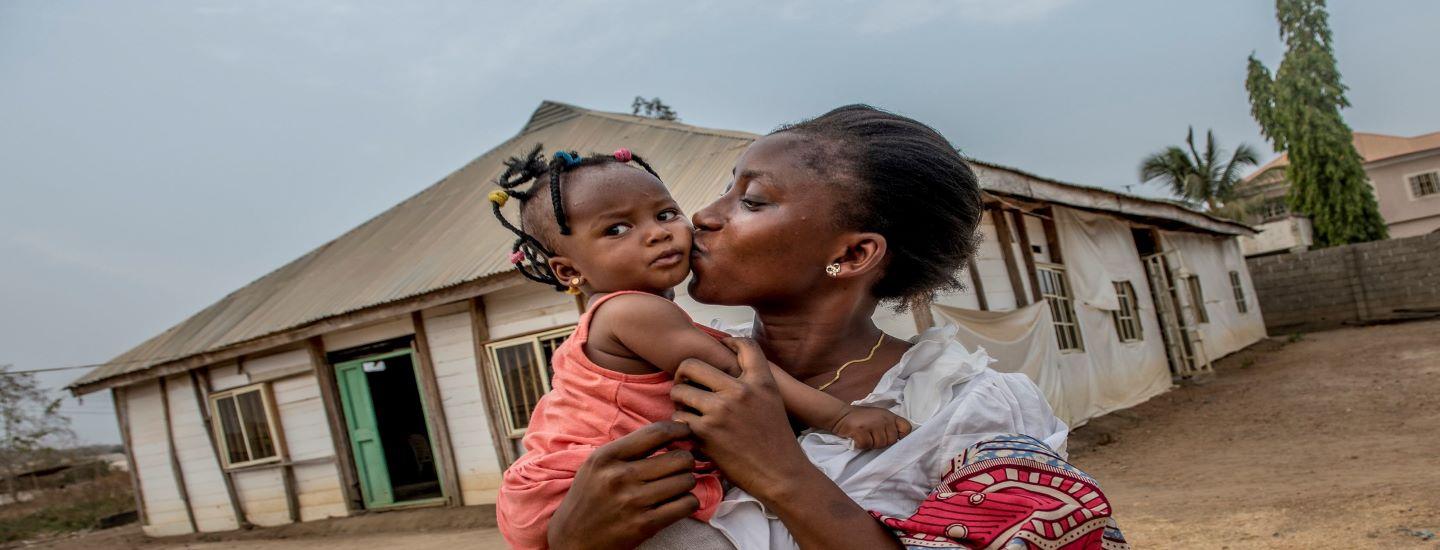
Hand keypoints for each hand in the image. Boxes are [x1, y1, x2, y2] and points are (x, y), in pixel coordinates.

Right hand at [546, 421, 699, 549]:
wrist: (572, 540)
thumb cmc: (589, 498)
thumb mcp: (597, 465)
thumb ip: (628, 449)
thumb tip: (670, 433)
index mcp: (607, 457)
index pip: (656, 433)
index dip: (679, 429)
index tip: (686, 432)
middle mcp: (620, 477)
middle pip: (678, 458)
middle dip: (686, 461)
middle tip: (682, 466)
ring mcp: (633, 502)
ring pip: (686, 481)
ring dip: (687, 483)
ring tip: (677, 486)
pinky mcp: (644, 525)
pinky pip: (686, 505)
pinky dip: (688, 503)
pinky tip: (678, 503)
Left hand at [670, 338, 812, 492]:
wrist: (780, 473)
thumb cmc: (775, 438)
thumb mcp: (773, 400)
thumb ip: (755, 378)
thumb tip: (731, 351)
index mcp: (761, 381)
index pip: (743, 344)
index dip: (727, 342)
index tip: (718, 349)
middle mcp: (741, 391)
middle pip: (693, 364)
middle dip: (682, 374)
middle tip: (686, 384)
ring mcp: (721, 411)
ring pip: (680, 391)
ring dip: (679, 401)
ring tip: (686, 409)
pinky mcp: (706, 433)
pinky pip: (678, 418)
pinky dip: (681, 424)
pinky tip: (691, 430)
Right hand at [830, 406, 911, 448]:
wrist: (840, 415)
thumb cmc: (861, 419)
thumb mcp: (879, 418)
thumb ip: (889, 426)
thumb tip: (899, 441)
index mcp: (889, 416)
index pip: (906, 428)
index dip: (902, 436)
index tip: (894, 439)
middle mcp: (883, 418)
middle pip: (892, 441)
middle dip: (882, 443)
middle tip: (871, 436)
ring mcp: (872, 424)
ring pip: (879, 445)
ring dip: (871, 444)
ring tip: (864, 436)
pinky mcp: (861, 430)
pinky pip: (867, 445)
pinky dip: (861, 445)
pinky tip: (857, 438)